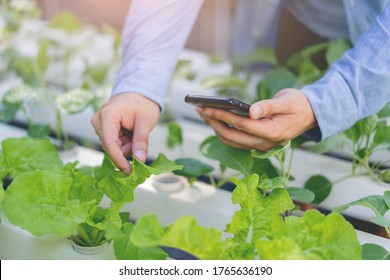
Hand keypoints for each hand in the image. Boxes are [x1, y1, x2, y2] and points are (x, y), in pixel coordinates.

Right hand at [91, 93, 159, 173]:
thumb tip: (139, 160)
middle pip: (112, 147)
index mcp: (108, 115)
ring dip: (127, 145)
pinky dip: (125, 142)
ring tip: (135, 132)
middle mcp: (99, 120)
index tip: (129, 171)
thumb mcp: (146, 121)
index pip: (110, 143)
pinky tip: (130, 132)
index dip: (119, 159)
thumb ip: (141, 141)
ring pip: (113, 147)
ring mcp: (99, 125)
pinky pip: (114, 143)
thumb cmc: (143, 103)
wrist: (138, 93)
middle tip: (139, 138)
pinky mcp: (102, 129)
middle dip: (127, 148)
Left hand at [196, 88, 316, 150]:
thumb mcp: (287, 101)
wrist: (310, 116)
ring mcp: (261, 146)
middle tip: (200, 110)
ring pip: (231, 140)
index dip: (222, 116)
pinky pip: (236, 140)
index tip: (207, 108)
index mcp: (272, 132)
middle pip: (231, 135)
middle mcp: (265, 143)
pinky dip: (223, 131)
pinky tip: (216, 120)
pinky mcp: (257, 144)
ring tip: (204, 114)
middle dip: (213, 123)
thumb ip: (269, 106)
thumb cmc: (299, 104)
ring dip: (215, 128)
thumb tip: (251, 111)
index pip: (241, 124)